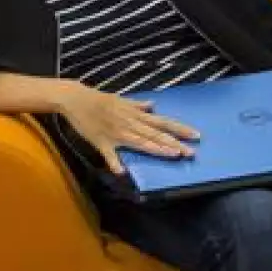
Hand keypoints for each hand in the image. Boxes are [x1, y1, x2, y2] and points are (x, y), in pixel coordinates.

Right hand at [55, 82, 198, 174]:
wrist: (75, 98)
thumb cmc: (98, 99)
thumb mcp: (120, 99)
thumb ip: (137, 105)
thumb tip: (153, 105)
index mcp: (135, 114)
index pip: (162, 122)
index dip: (179, 129)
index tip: (196, 135)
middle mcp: (129, 123)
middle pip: (155, 134)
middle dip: (174, 143)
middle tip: (191, 152)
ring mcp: (116, 133)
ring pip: (140, 142)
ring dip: (156, 148)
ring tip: (171, 155)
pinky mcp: (101, 141)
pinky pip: (109, 154)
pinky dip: (114, 162)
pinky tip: (121, 172)